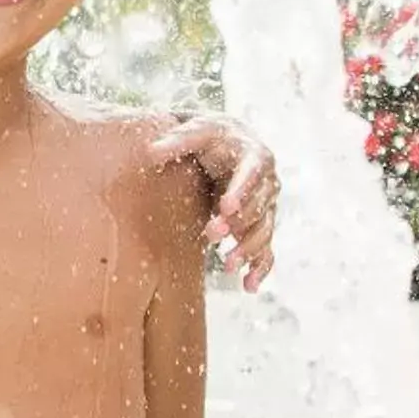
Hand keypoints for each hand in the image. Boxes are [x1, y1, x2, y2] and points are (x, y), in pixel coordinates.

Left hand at [151, 115, 276, 289]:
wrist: (231, 144)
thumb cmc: (211, 138)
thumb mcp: (197, 131)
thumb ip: (177, 140)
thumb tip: (150, 150)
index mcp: (256, 157)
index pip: (252, 175)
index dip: (240, 192)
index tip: (225, 207)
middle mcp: (268, 184)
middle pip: (257, 207)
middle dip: (238, 223)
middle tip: (212, 234)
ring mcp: (267, 208)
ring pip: (264, 232)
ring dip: (248, 249)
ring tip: (228, 265)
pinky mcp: (261, 226)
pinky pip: (268, 250)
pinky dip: (260, 268)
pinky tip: (249, 286)